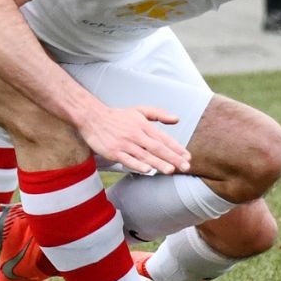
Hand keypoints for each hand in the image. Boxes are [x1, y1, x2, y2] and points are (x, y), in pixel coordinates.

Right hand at [76, 102, 191, 175]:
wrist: (93, 117)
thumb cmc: (118, 116)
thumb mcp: (139, 110)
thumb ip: (158, 114)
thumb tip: (176, 119)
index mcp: (143, 125)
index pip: (163, 138)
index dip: (176, 148)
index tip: (187, 156)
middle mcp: (136, 134)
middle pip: (157, 148)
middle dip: (172, 158)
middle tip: (185, 166)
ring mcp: (125, 144)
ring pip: (144, 155)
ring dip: (158, 163)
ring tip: (170, 170)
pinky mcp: (114, 151)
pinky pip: (128, 159)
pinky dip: (137, 165)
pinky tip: (147, 169)